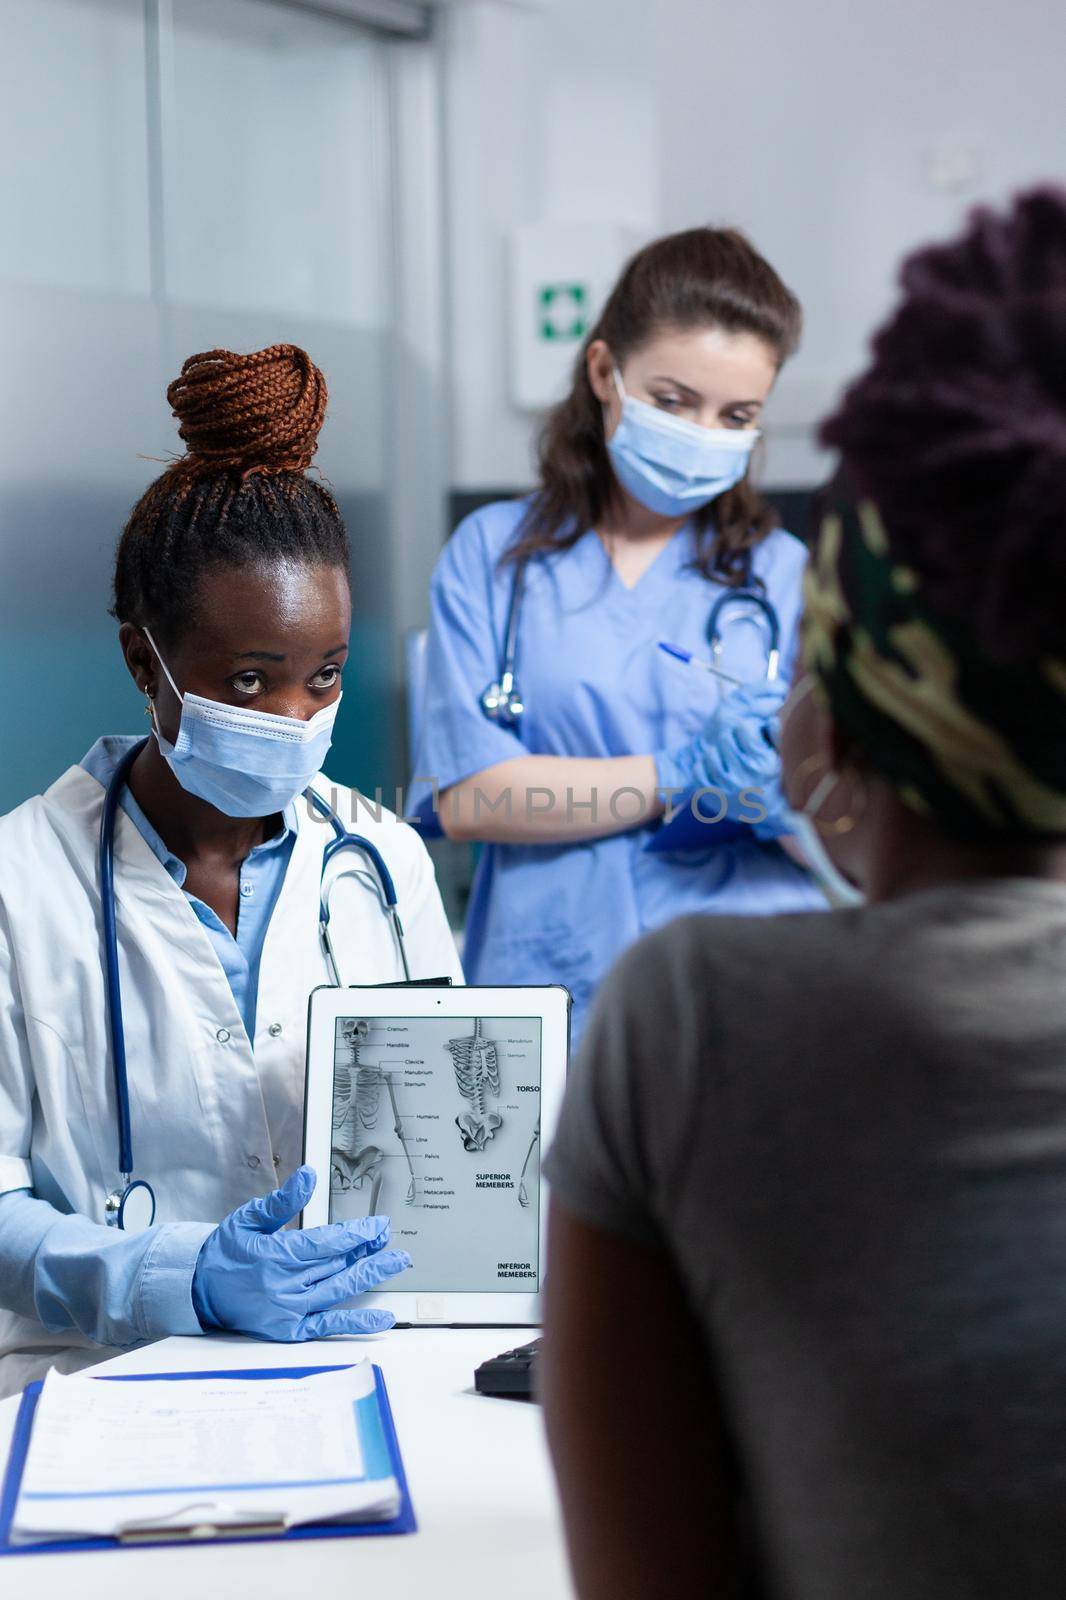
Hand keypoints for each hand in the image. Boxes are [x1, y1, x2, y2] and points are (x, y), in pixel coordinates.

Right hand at [191, 1165, 409, 1339]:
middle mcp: (284, 1286)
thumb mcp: (249, 1218)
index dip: (356, 1234)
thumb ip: (282, 1200)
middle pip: (337, 1265)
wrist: (199, 1291)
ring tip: (395, 1262)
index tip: (377, 1226)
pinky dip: (357, 1323)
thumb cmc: (226, 1252)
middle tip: (391, 1238)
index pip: (326, 1243)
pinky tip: (383, 1318)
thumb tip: (308, 1175)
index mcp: (275, 1256)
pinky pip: (328, 1326)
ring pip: (339, 1290)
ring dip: (370, 1275)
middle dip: (368, 1250)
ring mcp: (289, 1311)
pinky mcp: (289, 1330)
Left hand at [655, 680, 789, 816]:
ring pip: (710, 754)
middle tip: (734, 743)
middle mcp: (745, 775)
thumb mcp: (780, 758)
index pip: (744, 729)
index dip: (744, 727)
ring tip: (723, 755)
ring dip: (715, 751)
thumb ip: (776, 736)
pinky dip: (703, 766)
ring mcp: (727, 787)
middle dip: (729, 737)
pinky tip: (713, 766)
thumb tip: (773, 718)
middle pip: (725, 739)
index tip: (746, 732)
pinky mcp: (712, 795)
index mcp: (763, 763)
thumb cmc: (773, 777)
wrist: (765, 812)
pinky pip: (699, 771)